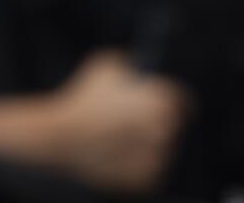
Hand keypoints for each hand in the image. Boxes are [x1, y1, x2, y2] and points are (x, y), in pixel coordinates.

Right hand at [42, 52, 186, 192]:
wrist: (60, 137)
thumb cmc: (82, 98)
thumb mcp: (107, 63)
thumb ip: (129, 62)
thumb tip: (136, 65)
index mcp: (160, 100)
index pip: (183, 101)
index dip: (173, 100)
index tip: (164, 104)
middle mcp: (163, 129)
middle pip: (172, 126)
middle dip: (158, 123)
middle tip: (138, 122)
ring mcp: (154, 156)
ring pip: (162, 151)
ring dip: (151, 145)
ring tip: (127, 140)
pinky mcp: (142, 180)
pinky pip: (150, 172)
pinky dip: (140, 166)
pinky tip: (123, 157)